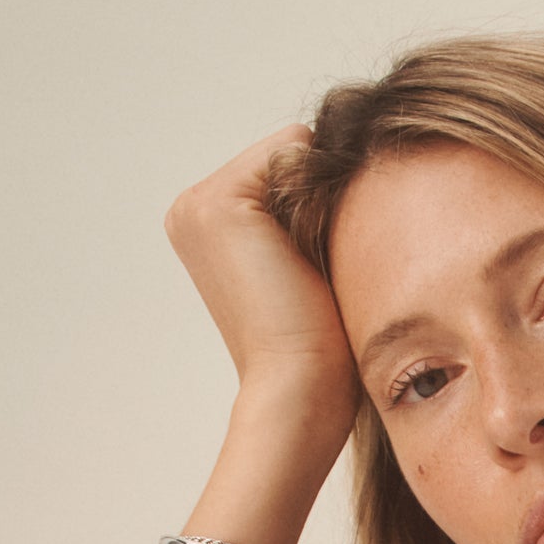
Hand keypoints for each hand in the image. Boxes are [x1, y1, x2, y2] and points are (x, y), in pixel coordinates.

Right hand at [166, 123, 362, 543]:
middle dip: (321, 199)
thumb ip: (312, 217)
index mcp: (207, 226)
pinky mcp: (220, 203)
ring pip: (295, 152)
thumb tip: (352, 167)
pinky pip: (295, 149)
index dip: (322, 208)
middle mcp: (192, 208)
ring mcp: (198, 203)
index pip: (284, 170)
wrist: (302, 393)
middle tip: (323, 271)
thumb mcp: (314, 270)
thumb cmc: (322, 352)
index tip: (326, 267)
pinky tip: (314, 253)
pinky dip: (321, 192)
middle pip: (290, 156)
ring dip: (324, 198)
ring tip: (316, 266)